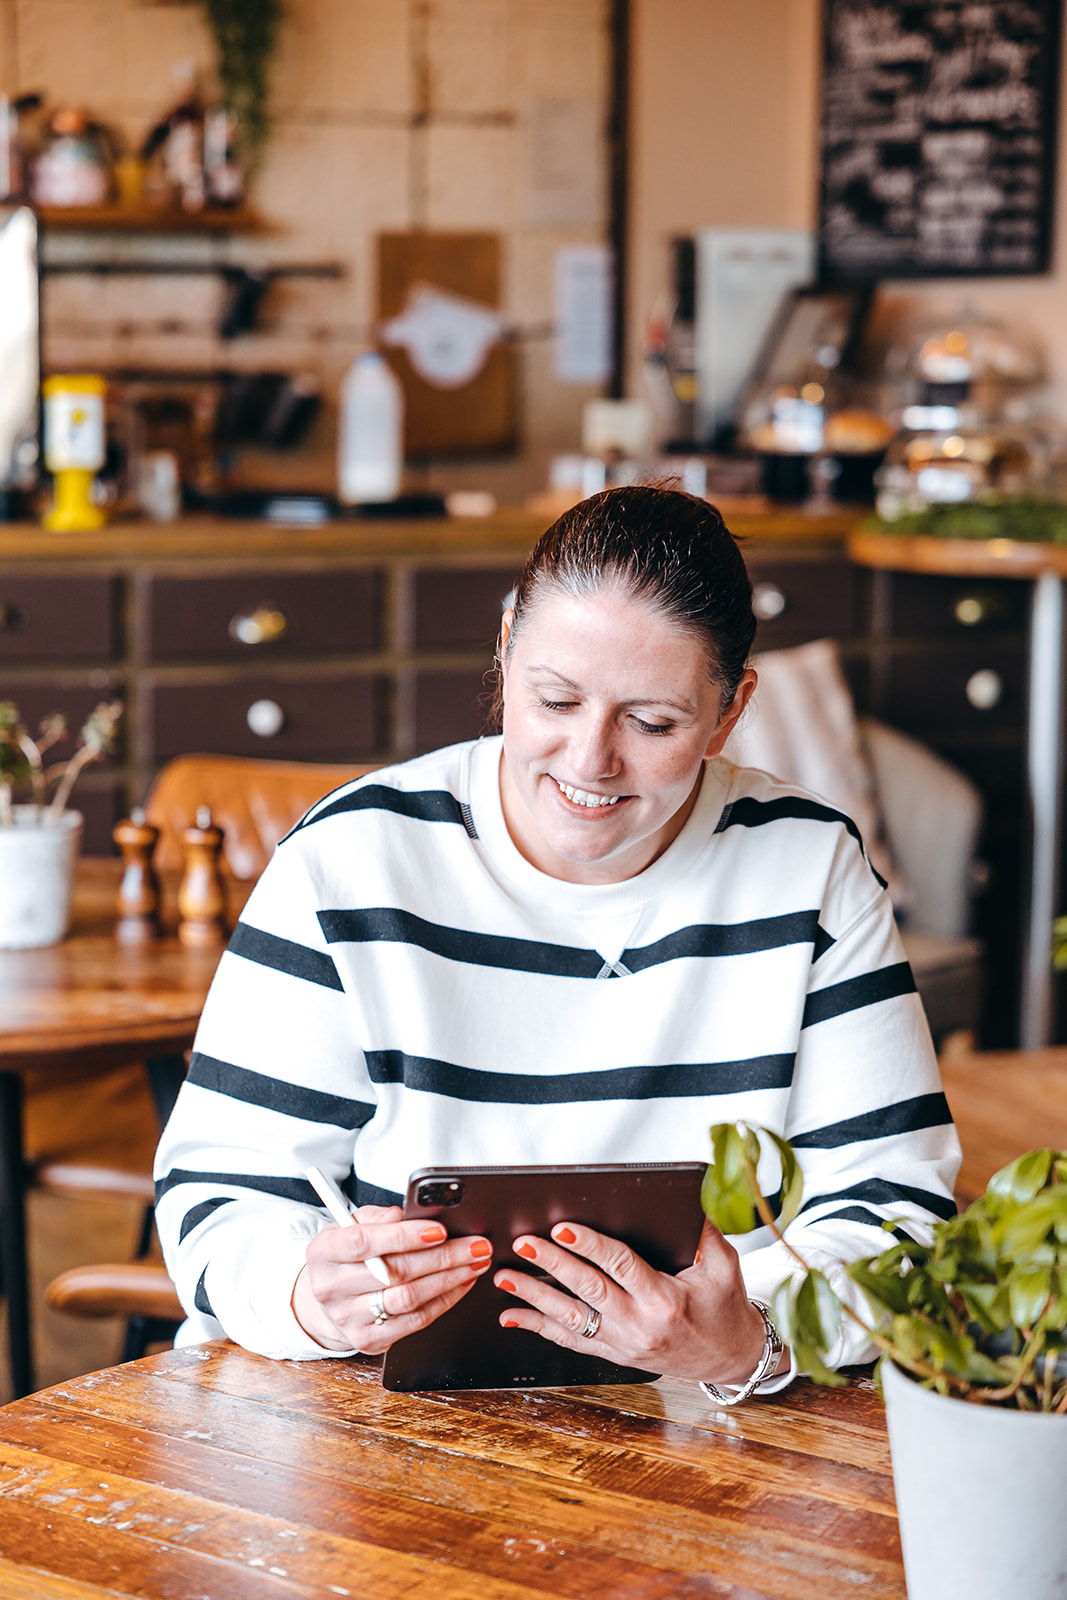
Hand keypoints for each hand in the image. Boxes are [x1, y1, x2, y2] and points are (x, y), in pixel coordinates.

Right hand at [292, 1204, 491, 1352]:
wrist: (330, 1298)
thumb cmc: (347, 1255)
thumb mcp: (351, 1225)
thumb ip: (374, 1217)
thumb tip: (399, 1215)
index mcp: (324, 1252)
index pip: (364, 1242)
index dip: (404, 1236)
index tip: (440, 1230)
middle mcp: (331, 1288)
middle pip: (395, 1272)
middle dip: (443, 1257)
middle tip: (475, 1245)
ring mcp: (349, 1318)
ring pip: (409, 1298)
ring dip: (450, 1280)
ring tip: (474, 1263)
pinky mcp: (368, 1339)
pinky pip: (415, 1321)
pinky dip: (444, 1301)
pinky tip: (461, 1284)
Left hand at [493, 1217, 777, 1385]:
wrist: (730, 1358)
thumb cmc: (725, 1306)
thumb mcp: (723, 1264)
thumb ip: (702, 1231)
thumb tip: (683, 1196)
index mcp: (665, 1298)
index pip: (620, 1265)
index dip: (589, 1245)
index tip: (562, 1228)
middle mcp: (640, 1324)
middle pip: (587, 1289)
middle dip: (551, 1264)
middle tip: (522, 1244)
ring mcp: (624, 1343)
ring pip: (570, 1319)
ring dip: (533, 1297)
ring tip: (504, 1276)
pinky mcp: (615, 1354)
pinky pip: (571, 1342)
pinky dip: (539, 1329)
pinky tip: (512, 1316)